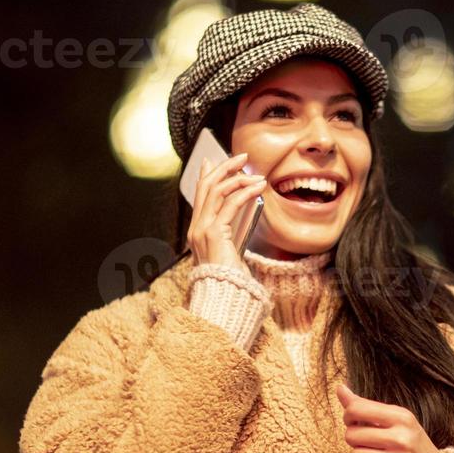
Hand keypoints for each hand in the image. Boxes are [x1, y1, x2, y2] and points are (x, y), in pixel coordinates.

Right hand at [187, 153, 266, 270]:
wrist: (224, 295)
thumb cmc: (230, 278)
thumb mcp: (231, 251)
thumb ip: (232, 233)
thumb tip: (245, 216)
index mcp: (197, 231)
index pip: (199, 195)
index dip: (207, 175)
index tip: (215, 160)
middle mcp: (196, 227)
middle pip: (207, 186)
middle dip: (224, 167)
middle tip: (242, 157)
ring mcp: (202, 229)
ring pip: (217, 190)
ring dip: (238, 176)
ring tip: (256, 173)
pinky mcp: (214, 233)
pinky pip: (230, 204)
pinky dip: (245, 191)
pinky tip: (257, 186)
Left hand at [336, 383, 453, 452]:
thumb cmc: (413, 446)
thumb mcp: (397, 421)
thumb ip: (366, 406)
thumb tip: (340, 388)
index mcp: (402, 417)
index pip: (357, 409)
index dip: (348, 417)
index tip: (355, 422)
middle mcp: (402, 437)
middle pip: (352, 435)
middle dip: (356, 441)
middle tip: (370, 444)